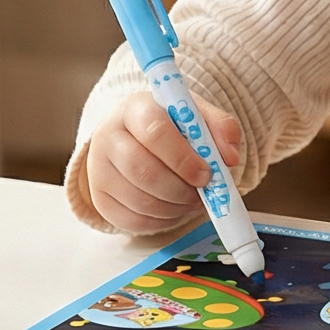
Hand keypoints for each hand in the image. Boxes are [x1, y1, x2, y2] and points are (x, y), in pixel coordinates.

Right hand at [83, 91, 244, 236]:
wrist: (135, 138)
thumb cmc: (170, 127)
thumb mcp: (197, 116)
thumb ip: (221, 129)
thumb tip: (229, 158)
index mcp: (134, 108)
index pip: (154, 131)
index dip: (184, 158)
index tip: (207, 173)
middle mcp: (108, 137)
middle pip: (143, 170)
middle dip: (181, 189)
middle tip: (202, 193)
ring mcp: (99, 170)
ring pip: (140, 200)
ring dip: (176, 207)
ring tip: (192, 199)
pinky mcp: (100, 200)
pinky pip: (134, 221)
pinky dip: (162, 221)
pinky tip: (174, 207)